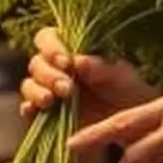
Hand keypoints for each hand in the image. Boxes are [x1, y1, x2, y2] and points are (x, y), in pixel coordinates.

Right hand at [20, 27, 158, 123]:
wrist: (134, 123)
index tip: (66, 63)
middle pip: (37, 63)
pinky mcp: (46, 114)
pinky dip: (28, 109)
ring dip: (36, 91)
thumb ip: (102, 68)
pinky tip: (33, 111)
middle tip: (67, 89)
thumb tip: (78, 61)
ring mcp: (49, 91)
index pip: (48, 38)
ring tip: (50, 101)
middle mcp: (56, 68)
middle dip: (48, 75)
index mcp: (71, 49)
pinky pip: (28, 109)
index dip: (51, 47)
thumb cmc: (129, 92)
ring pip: (29, 85)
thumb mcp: (122, 78)